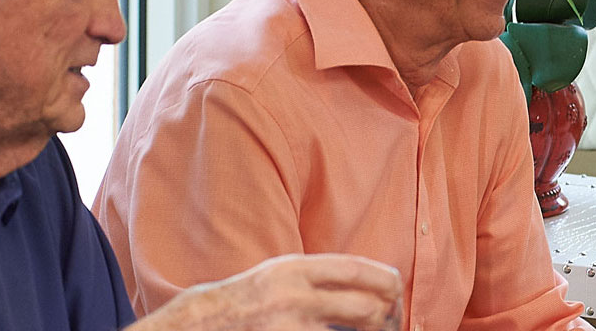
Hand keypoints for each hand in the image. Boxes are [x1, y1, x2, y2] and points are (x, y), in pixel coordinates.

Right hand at [132, 253, 402, 330]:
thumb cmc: (247, 300)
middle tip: (387, 322)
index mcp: (294, 270)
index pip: (359, 270)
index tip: (395, 293)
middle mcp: (293, 297)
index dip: (388, 283)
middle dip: (385, 317)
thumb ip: (321, 276)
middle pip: (366, 306)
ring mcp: (290, 328)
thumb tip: (376, 286)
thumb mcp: (280, 274)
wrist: (201, 326)